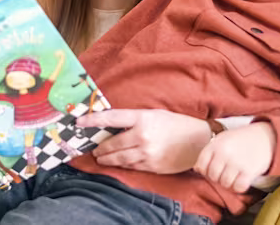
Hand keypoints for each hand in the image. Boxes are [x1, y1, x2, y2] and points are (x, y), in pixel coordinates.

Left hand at [76, 109, 211, 173]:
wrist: (200, 141)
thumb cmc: (176, 123)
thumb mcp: (155, 113)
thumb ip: (134, 118)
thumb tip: (113, 123)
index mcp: (142, 118)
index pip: (111, 118)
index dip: (93, 120)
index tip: (79, 122)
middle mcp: (142, 136)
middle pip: (112, 143)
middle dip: (100, 147)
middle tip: (94, 148)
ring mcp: (147, 153)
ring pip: (119, 158)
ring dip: (107, 158)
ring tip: (101, 157)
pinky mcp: (153, 166)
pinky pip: (131, 166)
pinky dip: (122, 165)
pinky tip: (118, 163)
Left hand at [193, 122, 275, 192]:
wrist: (265, 136)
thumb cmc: (241, 139)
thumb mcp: (223, 139)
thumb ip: (209, 152)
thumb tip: (196, 169)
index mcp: (216, 145)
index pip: (201, 165)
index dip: (205, 171)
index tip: (212, 169)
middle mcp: (224, 153)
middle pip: (212, 176)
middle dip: (218, 177)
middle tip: (226, 173)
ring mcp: (236, 162)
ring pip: (224, 184)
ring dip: (229, 183)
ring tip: (234, 175)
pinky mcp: (248, 171)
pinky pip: (238, 187)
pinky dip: (239, 187)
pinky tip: (242, 180)